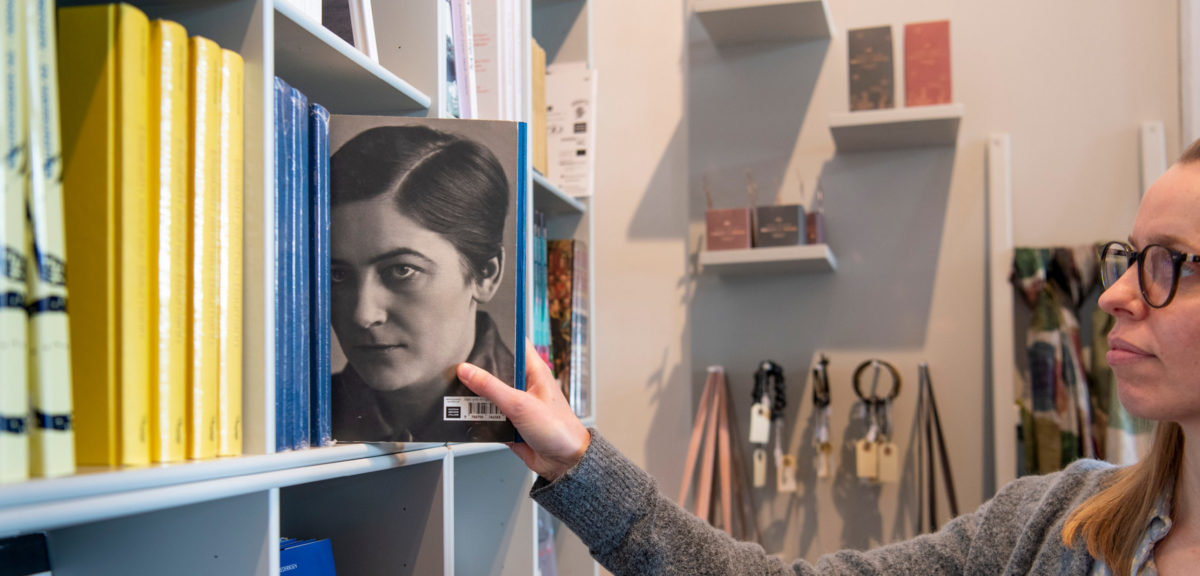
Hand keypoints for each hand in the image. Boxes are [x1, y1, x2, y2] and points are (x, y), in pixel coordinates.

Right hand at [457, 341, 590, 480]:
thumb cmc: (558, 430)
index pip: (515, 344)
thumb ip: (491, 387)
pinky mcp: (508, 422)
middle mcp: (524, 385)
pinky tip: (465, 415)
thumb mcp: (520, 404)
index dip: (499, 336)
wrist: (564, 463)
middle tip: (458, 367)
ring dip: (475, 396)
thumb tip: (467, 371)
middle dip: (479, 370)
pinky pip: (487, 415)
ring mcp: (516, 404)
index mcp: (534, 371)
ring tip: (456, 392)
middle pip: (496, 369)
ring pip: (488, 394)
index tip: (477, 334)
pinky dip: (477, 416)